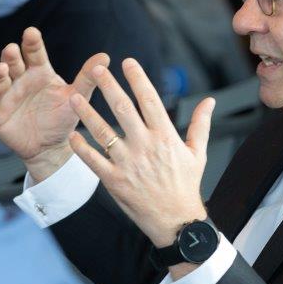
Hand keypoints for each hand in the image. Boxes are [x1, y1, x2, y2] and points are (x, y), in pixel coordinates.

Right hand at [0, 27, 108, 181]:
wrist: (50, 147)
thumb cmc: (63, 117)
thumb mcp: (76, 97)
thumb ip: (87, 78)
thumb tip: (105, 56)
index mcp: (40, 72)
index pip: (34, 54)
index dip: (32, 43)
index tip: (31, 32)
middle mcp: (21, 80)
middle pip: (13, 63)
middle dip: (11, 56)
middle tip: (12, 49)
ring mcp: (7, 95)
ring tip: (1, 69)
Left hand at [68, 58, 214, 249]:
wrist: (176, 221)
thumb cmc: (187, 185)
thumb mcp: (198, 153)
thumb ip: (201, 124)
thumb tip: (209, 101)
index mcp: (165, 137)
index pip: (149, 100)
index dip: (138, 79)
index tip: (127, 62)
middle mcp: (145, 146)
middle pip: (123, 109)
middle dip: (109, 86)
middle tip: (98, 69)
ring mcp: (128, 163)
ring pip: (103, 132)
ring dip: (88, 113)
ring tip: (75, 97)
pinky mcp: (114, 180)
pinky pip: (93, 160)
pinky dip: (81, 148)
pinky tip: (73, 135)